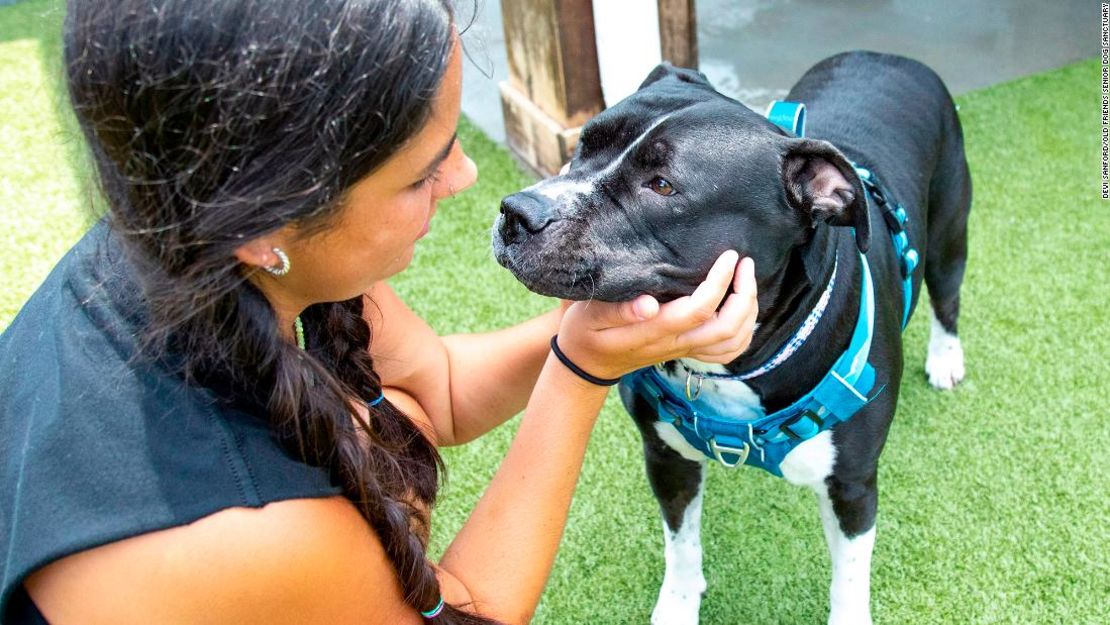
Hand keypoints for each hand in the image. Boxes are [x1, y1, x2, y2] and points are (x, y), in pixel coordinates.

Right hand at [555, 251, 757, 379]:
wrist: (588, 364)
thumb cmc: (586, 331)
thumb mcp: (589, 316)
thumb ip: (617, 310)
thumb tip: (648, 304)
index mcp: (653, 332)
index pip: (698, 311)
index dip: (719, 283)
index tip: (728, 256)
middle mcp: (674, 344)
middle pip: (726, 329)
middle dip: (743, 295)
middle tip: (744, 263)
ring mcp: (683, 350)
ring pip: (732, 342)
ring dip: (748, 312)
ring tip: (746, 280)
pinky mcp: (687, 351)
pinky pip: (726, 351)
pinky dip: (743, 331)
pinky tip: (742, 308)